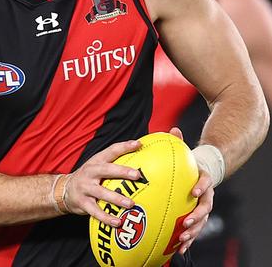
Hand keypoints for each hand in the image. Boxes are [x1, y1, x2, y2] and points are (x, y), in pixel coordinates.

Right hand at [64, 140, 142, 226]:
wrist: (64, 189)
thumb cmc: (89, 177)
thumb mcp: (97, 166)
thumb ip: (114, 162)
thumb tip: (138, 155)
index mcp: (96, 162)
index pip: (110, 151)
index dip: (124, 147)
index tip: (138, 144)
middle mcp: (90, 172)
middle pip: (105, 170)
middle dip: (121, 171)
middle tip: (137, 175)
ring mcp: (85, 188)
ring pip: (101, 192)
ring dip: (116, 198)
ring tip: (130, 204)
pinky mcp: (83, 203)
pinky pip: (96, 212)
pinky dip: (107, 218)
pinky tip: (118, 222)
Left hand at [167, 126, 213, 253]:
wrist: (202, 172)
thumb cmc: (189, 163)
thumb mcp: (185, 152)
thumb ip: (179, 142)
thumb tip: (173, 129)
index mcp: (203, 179)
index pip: (205, 183)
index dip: (201, 187)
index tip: (193, 192)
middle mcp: (206, 194)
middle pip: (206, 208)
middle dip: (197, 217)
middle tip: (187, 223)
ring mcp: (203, 206)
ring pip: (201, 222)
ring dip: (193, 232)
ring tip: (182, 239)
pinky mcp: (196, 216)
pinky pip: (193, 230)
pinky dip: (187, 240)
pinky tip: (177, 250)